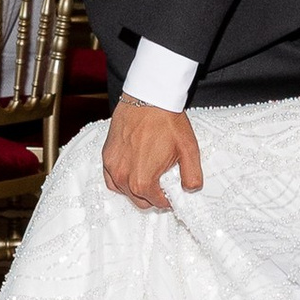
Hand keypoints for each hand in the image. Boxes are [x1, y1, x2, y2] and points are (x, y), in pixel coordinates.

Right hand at [102, 94, 200, 210]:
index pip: (157, 202)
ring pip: (123, 190)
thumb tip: (190, 190)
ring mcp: (112, 166)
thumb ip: (192, 176)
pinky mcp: (107, 155)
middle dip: (152, 197)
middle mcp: (124, 176)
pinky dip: (120, 181)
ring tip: (148, 179)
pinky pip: (110, 178)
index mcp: (143, 180)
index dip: (167, 200)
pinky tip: (130, 173)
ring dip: (135, 190)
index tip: (172, 194)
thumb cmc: (167, 121)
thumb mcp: (189, 150)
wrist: (148, 97)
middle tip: (162, 187)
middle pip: (139, 200)